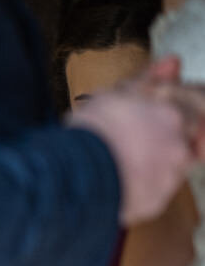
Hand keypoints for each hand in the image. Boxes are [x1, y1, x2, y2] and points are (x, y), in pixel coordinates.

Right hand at [68, 57, 202, 226]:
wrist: (73, 175)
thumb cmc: (93, 134)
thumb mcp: (117, 93)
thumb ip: (150, 77)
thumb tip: (173, 62)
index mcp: (175, 115)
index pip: (200, 102)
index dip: (182, 103)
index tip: (162, 108)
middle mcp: (180, 147)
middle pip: (188, 137)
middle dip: (167, 135)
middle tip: (135, 136)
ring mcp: (169, 178)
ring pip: (171, 165)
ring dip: (154, 161)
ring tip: (121, 160)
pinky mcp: (155, 203)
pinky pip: (154, 191)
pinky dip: (140, 185)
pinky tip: (117, 179)